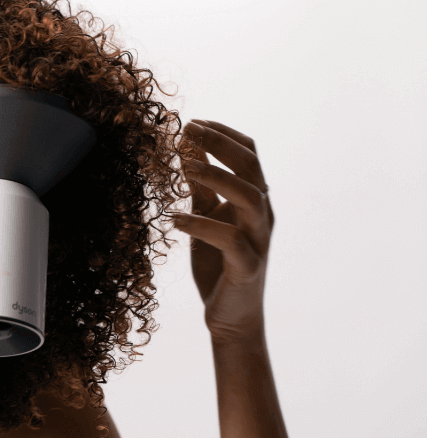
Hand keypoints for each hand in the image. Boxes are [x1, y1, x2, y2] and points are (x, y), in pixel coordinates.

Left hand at [174, 120, 274, 344]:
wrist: (231, 316)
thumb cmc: (219, 263)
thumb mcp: (206, 217)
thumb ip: (200, 187)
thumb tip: (185, 150)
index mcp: (255, 199)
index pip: (250, 154)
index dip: (224, 134)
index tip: (193, 122)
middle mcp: (262, 214)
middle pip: (251, 167)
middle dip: (220, 144)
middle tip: (188, 130)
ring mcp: (259, 240)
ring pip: (250, 197)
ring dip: (217, 177)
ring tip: (185, 168)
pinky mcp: (247, 266)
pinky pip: (229, 239)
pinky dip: (201, 226)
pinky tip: (175, 219)